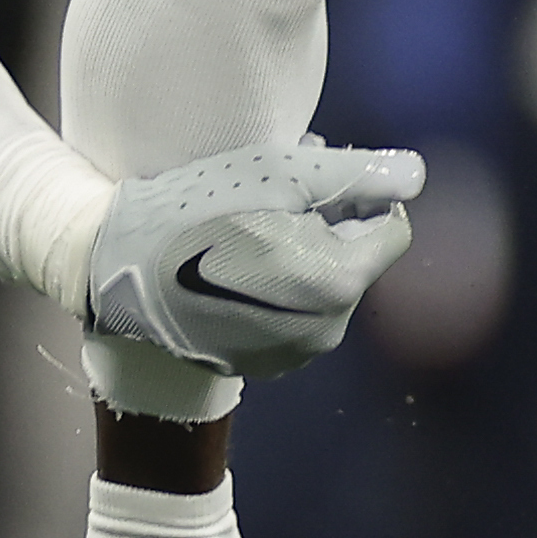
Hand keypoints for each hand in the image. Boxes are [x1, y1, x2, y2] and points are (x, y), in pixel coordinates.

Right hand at [83, 141, 425, 376]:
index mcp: (339, 284)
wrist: (119, 267)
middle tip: (273, 197)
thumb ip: (358, 173)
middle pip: (353, 262)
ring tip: (247, 227)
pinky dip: (271, 290)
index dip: (361, 197)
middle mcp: (324, 332)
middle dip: (328, 226)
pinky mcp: (256, 365)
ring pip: (319, 289)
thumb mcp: (280, 173)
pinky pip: (287, 318)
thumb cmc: (200, 208)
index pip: (391, 231)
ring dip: (299, 256)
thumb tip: (416, 175)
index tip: (318, 179)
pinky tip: (229, 264)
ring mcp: (289, 355)